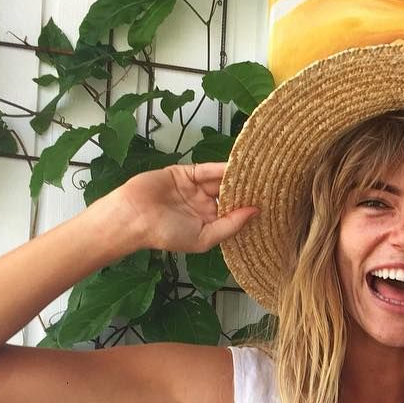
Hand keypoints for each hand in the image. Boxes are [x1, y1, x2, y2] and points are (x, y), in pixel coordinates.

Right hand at [112, 162, 257, 253]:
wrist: (133, 218)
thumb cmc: (165, 234)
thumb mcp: (204, 237)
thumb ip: (230, 225)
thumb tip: (255, 212)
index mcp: (209, 223)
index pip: (235, 213)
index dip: (250, 208)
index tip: (270, 202)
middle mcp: (203, 205)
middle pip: (230, 194)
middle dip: (246, 189)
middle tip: (270, 183)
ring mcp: (194, 188)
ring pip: (220, 180)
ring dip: (236, 177)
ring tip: (258, 172)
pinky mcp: (184, 173)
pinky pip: (207, 169)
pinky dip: (222, 167)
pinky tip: (238, 165)